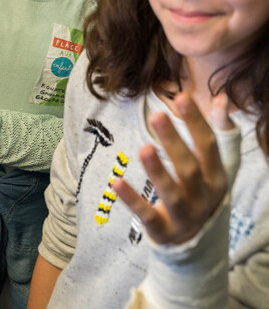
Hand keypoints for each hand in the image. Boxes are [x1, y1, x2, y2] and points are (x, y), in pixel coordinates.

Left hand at [113, 92, 232, 244]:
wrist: (198, 241)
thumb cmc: (202, 190)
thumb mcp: (215, 165)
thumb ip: (220, 132)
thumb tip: (221, 98)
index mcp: (216, 176)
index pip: (208, 146)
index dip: (196, 122)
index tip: (181, 97)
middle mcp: (203, 196)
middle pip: (189, 168)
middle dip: (174, 142)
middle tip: (156, 115)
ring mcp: (184, 215)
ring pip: (172, 193)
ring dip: (157, 171)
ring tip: (143, 148)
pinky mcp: (163, 229)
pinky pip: (147, 215)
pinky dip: (132, 200)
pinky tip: (116, 181)